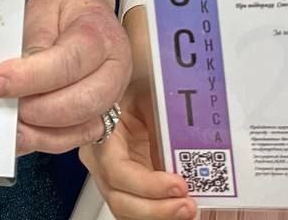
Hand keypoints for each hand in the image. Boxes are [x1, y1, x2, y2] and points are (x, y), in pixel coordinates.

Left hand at [0, 0, 130, 153]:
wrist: (82, 8)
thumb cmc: (63, 8)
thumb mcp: (43, 10)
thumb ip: (33, 44)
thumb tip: (11, 79)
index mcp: (102, 35)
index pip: (68, 64)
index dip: (29, 78)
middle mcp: (115, 70)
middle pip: (81, 103)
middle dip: (37, 111)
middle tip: (3, 103)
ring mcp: (111, 97)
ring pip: (80, 128)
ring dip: (40, 133)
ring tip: (9, 125)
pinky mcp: (99, 116)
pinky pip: (75, 139)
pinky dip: (46, 141)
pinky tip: (22, 133)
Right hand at [79, 85, 195, 219]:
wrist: (129, 81)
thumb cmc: (134, 83)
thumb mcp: (147, 93)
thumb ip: (161, 120)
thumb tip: (184, 146)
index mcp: (101, 134)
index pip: (117, 171)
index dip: (147, 185)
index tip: (178, 184)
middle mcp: (100, 161)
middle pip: (119, 199)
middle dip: (156, 209)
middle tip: (187, 205)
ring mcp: (110, 177)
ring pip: (126, 209)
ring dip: (158, 215)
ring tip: (187, 210)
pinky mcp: (126, 184)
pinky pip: (137, 207)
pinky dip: (158, 212)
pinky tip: (178, 210)